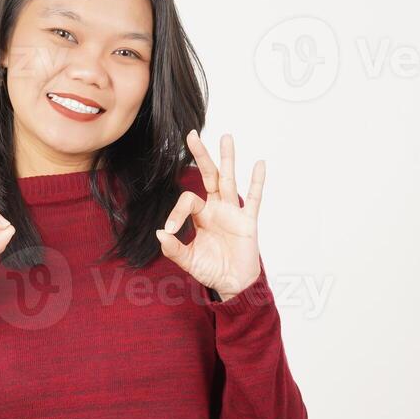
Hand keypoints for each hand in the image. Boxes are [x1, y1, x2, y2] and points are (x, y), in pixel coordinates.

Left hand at [155, 130, 264, 301]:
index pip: (188, 200)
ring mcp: (233, 212)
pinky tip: (259, 164)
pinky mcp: (248, 221)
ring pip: (229, 180)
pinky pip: (254, 199)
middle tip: (192, 134)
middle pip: (208, 176)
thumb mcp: (188, 260)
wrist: (232, 284)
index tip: (172, 231)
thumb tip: (161, 234)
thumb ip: (174, 249)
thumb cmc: (211, 270)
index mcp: (201, 215)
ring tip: (226, 136)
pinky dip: (257, 182)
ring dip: (227, 159)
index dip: (177, 212)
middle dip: (201, 156)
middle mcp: (217, 208)